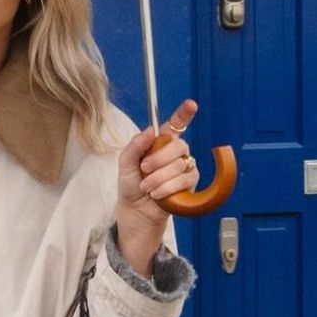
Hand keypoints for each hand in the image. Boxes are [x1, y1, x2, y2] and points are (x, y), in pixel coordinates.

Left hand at [115, 99, 199, 275]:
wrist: (136, 211)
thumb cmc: (131, 186)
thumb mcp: (125, 164)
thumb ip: (134, 146)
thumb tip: (149, 132)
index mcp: (159, 143)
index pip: (175, 124)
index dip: (184, 114)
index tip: (191, 104)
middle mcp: (174, 153)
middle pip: (178, 145)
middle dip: (158, 159)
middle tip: (144, 170)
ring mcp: (184, 167)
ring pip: (179, 164)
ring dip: (159, 178)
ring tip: (147, 187)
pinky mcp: (190, 184)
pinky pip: (184, 180)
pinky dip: (167, 187)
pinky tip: (157, 194)